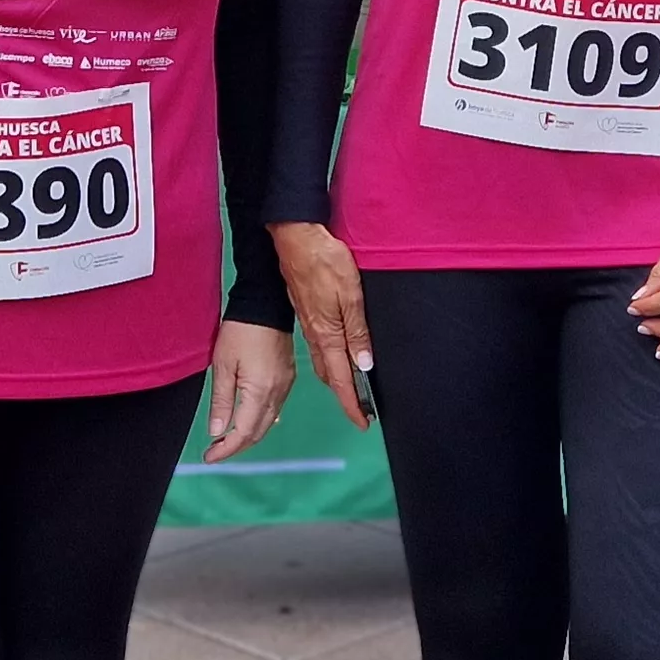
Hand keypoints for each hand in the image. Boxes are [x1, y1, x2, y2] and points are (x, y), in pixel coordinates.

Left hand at [204, 320, 295, 462]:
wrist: (265, 304)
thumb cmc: (241, 330)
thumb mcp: (222, 365)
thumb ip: (221, 401)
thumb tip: (218, 431)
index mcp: (260, 391)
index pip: (243, 432)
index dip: (225, 449)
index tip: (209, 456)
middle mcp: (278, 393)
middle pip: (258, 432)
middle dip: (236, 446)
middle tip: (215, 451)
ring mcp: (286, 386)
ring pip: (268, 423)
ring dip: (248, 435)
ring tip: (226, 439)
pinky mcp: (288, 378)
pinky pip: (275, 408)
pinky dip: (259, 421)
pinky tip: (247, 420)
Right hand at [272, 222, 374, 428]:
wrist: (295, 237)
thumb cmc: (324, 260)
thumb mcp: (351, 294)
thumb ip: (358, 331)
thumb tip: (364, 364)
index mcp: (327, 334)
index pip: (342, 379)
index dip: (352, 404)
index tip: (363, 422)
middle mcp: (316, 335)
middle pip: (331, 376)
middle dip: (345, 395)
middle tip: (362, 409)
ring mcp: (309, 324)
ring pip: (324, 362)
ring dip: (337, 379)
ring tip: (353, 388)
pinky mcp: (306, 312)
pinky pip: (319, 346)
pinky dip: (330, 360)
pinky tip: (338, 354)